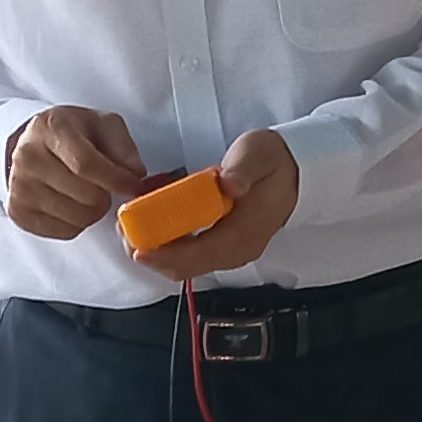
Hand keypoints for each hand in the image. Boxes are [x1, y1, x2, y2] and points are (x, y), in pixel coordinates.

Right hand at [6, 105, 151, 239]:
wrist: (34, 142)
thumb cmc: (75, 133)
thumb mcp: (104, 124)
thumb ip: (124, 146)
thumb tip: (135, 174)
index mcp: (50, 128)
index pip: (87, 164)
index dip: (117, 180)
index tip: (133, 184)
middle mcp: (28, 156)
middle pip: (86, 195)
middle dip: (107, 195)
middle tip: (106, 185)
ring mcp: (19, 186)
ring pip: (78, 217)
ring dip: (94, 210)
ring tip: (90, 193)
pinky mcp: (18, 212)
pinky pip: (65, 231)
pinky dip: (78, 222)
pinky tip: (73, 203)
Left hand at [131, 127, 300, 282]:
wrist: (296, 172)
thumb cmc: (273, 162)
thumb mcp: (258, 155)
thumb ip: (243, 170)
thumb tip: (229, 185)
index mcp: (242, 234)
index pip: (197, 255)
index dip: (164, 254)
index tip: (136, 246)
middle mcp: (234, 251)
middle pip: (184, 267)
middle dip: (151, 254)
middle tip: (125, 232)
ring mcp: (229, 251)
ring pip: (184, 264)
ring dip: (156, 250)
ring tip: (133, 228)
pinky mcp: (222, 245)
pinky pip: (189, 254)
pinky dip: (166, 244)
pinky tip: (152, 224)